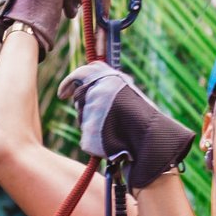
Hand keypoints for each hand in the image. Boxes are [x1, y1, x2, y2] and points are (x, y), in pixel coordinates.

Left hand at [57, 61, 195, 181]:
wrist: (153, 140)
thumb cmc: (144, 117)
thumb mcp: (128, 91)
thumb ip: (108, 86)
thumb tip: (88, 86)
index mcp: (108, 78)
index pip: (81, 73)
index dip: (70, 82)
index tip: (63, 93)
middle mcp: (96, 92)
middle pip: (80, 97)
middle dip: (84, 105)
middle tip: (97, 115)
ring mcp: (90, 113)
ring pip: (83, 118)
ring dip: (93, 122)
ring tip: (115, 129)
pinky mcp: (88, 133)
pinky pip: (87, 137)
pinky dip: (96, 140)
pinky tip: (112, 142)